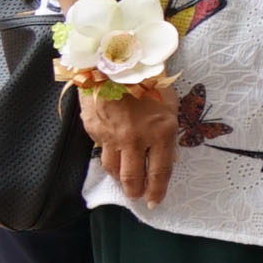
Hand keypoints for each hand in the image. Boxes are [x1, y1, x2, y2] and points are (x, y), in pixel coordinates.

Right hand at [75, 69, 178, 208]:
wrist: (116, 61)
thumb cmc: (150, 80)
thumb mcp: (169, 106)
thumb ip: (167, 132)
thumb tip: (166, 156)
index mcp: (161, 133)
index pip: (159, 172)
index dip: (157, 190)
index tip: (154, 202)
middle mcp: (136, 139)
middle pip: (132, 177)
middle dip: (135, 191)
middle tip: (137, 197)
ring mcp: (112, 136)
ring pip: (112, 168)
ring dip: (118, 178)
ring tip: (123, 181)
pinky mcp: (93, 129)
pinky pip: (101, 149)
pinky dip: (107, 153)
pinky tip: (112, 151)